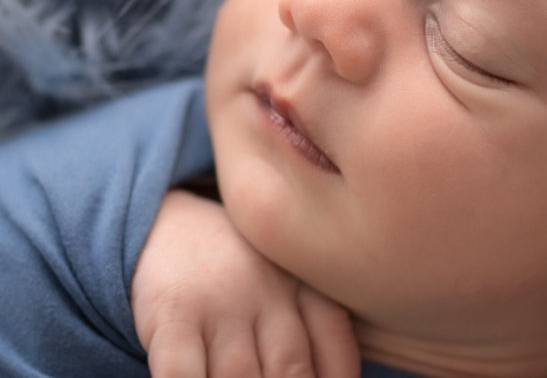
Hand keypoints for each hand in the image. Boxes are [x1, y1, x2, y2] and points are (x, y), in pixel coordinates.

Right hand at [131, 189, 359, 377]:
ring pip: (238, 377)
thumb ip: (315, 333)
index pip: (336, 347)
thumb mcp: (287, 285)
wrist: (167, 226)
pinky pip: (183, 370)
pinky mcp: (173, 313)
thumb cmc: (240, 275)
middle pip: (290, 370)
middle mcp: (269, 292)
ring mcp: (221, 302)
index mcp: (306, 286)